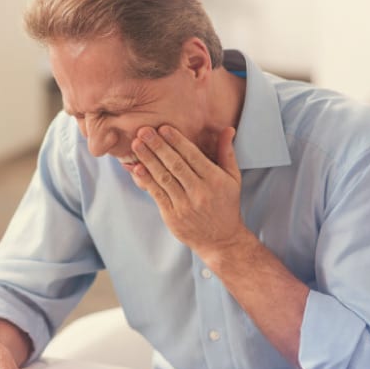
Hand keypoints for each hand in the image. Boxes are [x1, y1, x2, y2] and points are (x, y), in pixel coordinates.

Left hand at [130, 125, 245, 256]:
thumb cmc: (226, 205)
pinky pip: (157, 195)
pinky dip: (147, 181)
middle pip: (176, 165)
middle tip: (143, 131)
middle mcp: (200, 192)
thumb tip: (227, 129)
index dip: (177, 141)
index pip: (193, 156)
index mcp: (215, 180)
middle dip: (158, 146)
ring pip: (164, 178)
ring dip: (148, 160)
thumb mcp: (232, 178)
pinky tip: (137, 168)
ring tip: (136, 145)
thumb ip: (226, 153)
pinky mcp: (173, 216)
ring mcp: (185, 205)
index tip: (163, 128)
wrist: (221, 240)